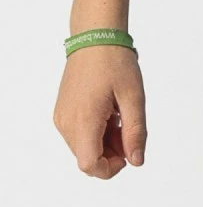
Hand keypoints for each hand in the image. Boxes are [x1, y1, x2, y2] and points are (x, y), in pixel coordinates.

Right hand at [54, 46, 146, 178]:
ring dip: (106, 142)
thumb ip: (135, 132)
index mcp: (83, 120)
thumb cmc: (115, 63)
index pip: (89, 165)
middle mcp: (66, 123)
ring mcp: (62, 117)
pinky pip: (80, 135)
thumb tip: (136, 161)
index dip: (112, 168)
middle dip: (113, 153)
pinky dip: (98, 132)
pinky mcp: (63, 112)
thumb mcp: (134, 98)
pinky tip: (111, 113)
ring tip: (120, 116)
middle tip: (129, 127)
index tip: (129, 151)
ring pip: (84, 148)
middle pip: (87, 159)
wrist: (96, 38)